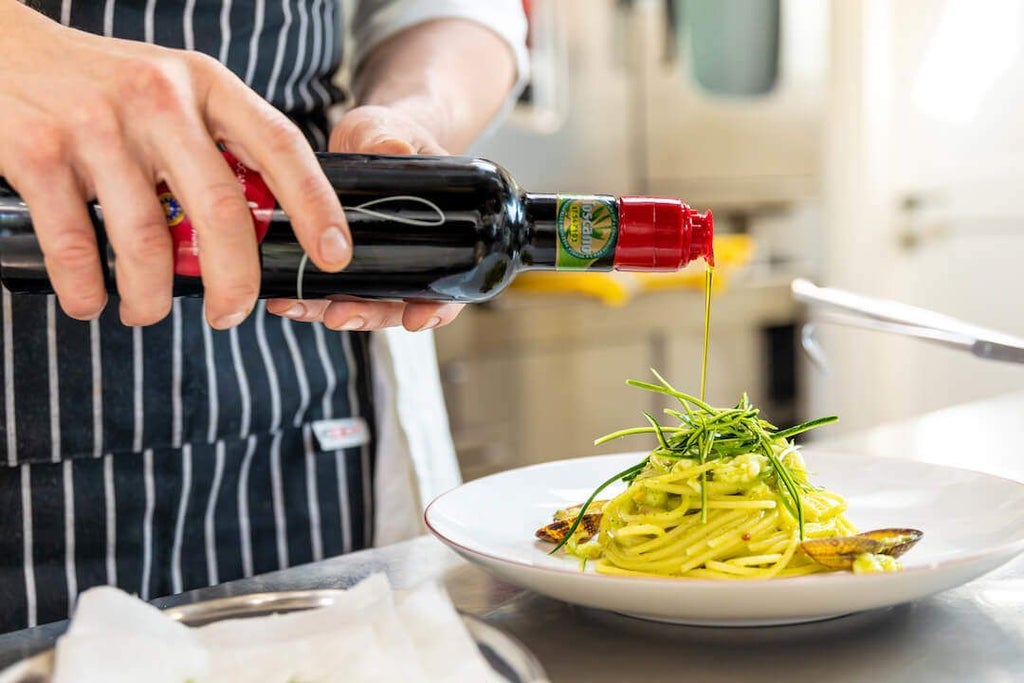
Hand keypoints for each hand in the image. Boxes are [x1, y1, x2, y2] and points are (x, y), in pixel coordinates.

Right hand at [0, 3, 350, 327]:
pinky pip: (77, 246)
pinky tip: (92, 301)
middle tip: (231, 315)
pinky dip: (87, 291)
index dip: (316, 207)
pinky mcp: (38, 153)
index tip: (334, 256)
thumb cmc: (104, 86)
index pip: (281, 147)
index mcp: (206, 85)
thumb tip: (266, 226)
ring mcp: (97, 125)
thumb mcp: (174, 92)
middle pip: (220, 212)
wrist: (1, 49)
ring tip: (147, 311)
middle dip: (235, 282)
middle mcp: (159, 100)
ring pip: (146, 243)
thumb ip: (218, 144)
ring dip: (152, 298)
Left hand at [265, 105, 463, 331]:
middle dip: (367, 316)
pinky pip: (329, 290)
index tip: (415, 319)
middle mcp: (411, 258)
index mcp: (444, 236)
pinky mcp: (343, 261)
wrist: (365, 138)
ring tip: (294, 307)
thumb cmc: (390, 135)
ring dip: (327, 311)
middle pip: (398, 305)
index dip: (435, 310)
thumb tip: (393, 150)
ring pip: (359, 304)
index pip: (450, 287)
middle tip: (338, 315)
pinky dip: (307, 297)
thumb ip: (389, 139)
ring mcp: (377, 263)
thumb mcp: (391, 131)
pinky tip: (282, 298)